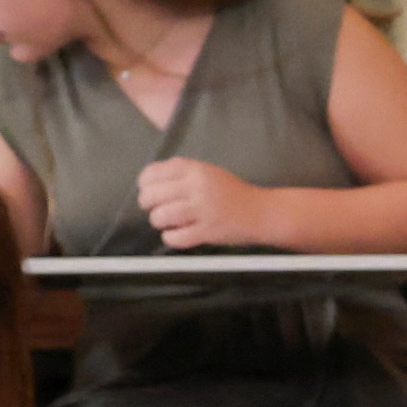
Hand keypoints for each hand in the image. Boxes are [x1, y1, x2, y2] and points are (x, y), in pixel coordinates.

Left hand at [137, 157, 269, 249]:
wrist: (261, 212)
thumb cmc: (233, 193)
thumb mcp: (208, 173)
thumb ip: (182, 173)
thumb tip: (151, 182)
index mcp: (195, 169)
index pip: (153, 173)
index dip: (144, 184)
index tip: (148, 190)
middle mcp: (196, 187)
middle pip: (152, 195)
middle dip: (147, 205)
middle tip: (155, 209)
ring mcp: (202, 210)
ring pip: (161, 216)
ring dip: (159, 222)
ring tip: (167, 223)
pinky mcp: (207, 232)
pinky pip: (176, 237)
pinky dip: (171, 238)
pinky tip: (177, 234)